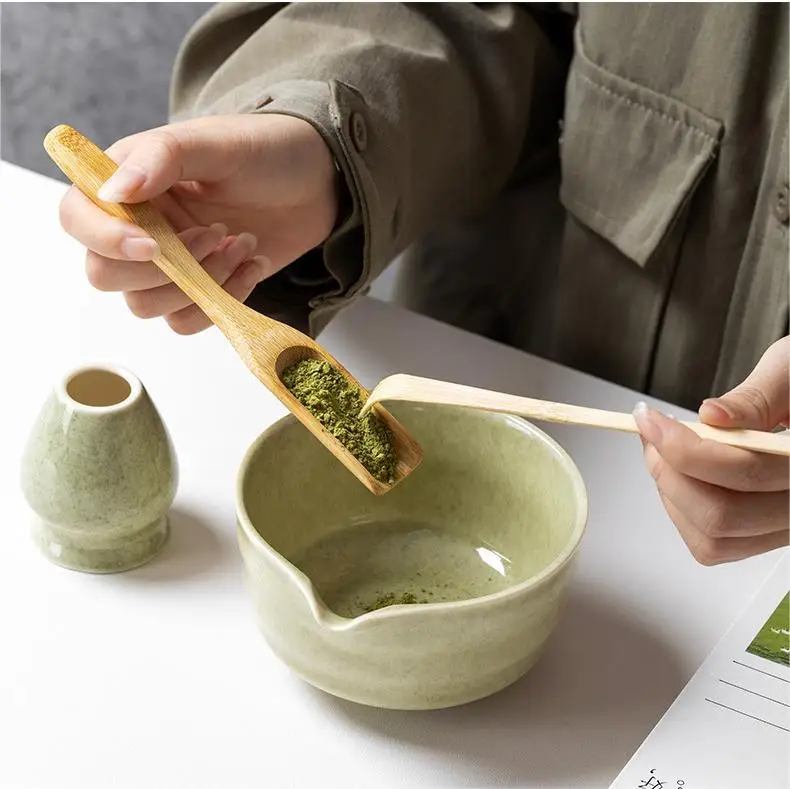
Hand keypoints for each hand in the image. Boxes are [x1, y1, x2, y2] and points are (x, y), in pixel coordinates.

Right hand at [58, 114, 337, 333]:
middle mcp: (140, 225)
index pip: (77, 218)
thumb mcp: (216, 143)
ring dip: (200, 282)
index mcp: (128, 181)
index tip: (154, 244)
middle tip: (215, 234)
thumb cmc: (267, 150)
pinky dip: (223, 300)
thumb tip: (110, 191)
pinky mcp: (202, 288)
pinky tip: (252, 264)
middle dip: (163, 268)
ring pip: (148, 305)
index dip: (105, 239)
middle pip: (106, 275)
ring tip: (241, 242)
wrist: (320, 183)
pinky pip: (189, 319)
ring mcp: (171, 262)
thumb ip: (161, 159)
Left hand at [634, 337, 788, 564]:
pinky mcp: (758, 535)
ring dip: (670, 490)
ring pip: (710, 536)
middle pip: (720, 515)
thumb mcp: (788, 374)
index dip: (685, 449)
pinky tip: (680, 471)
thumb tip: (711, 416)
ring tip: (664, 449)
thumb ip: (755, 398)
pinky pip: (709, 542)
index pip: (745, 473)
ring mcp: (779, 528)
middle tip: (653, 432)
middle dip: (669, 470)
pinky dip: (680, 507)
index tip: (650, 420)